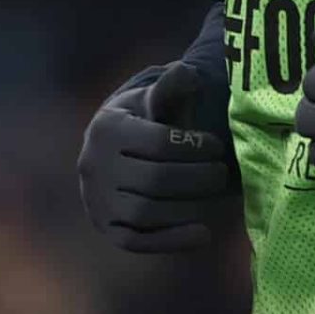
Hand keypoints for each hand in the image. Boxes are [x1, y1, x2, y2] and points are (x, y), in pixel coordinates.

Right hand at [77, 61, 233, 250]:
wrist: (112, 149)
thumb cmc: (144, 119)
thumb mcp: (154, 98)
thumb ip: (172, 87)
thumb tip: (187, 72)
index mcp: (107, 128)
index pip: (158, 143)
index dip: (194, 147)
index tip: (217, 147)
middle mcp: (93, 165)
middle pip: (155, 180)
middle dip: (196, 178)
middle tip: (221, 174)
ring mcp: (96, 200)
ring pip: (146, 212)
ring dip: (188, 207)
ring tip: (214, 195)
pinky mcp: (106, 228)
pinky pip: (137, 241)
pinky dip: (171, 240)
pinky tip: (204, 233)